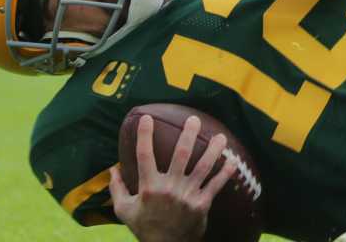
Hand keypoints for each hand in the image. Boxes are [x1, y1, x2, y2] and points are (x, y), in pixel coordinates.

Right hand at [108, 115, 236, 241]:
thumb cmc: (144, 227)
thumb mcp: (124, 210)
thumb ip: (117, 188)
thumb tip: (112, 168)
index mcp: (148, 187)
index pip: (144, 156)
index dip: (145, 136)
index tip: (146, 118)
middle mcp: (170, 188)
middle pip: (181, 155)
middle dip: (188, 135)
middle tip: (194, 119)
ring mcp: (188, 195)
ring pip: (204, 167)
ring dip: (214, 150)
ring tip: (221, 136)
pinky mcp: (202, 204)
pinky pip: (216, 185)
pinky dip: (226, 173)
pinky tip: (233, 161)